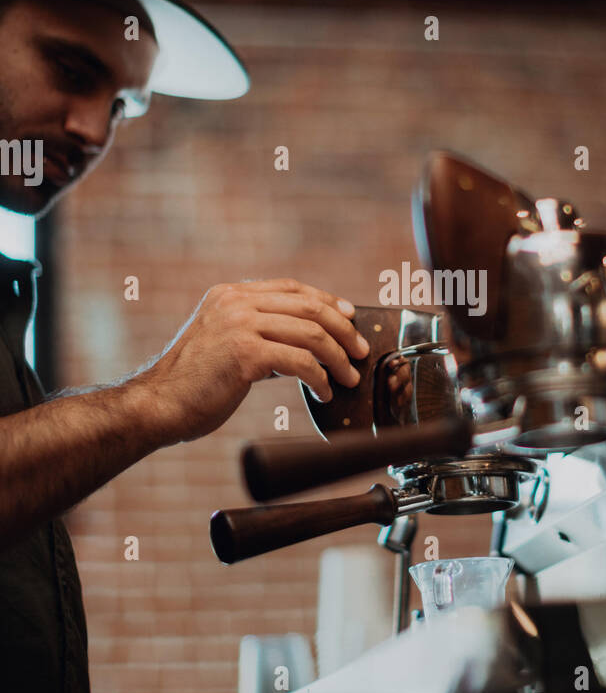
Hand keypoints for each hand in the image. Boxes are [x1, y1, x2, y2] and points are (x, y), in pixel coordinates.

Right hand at [131, 278, 369, 441]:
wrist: (159, 404)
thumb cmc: (193, 383)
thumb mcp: (225, 343)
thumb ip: (258, 334)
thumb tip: (305, 346)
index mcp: (229, 295)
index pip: (291, 288)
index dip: (326, 300)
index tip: (349, 316)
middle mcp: (235, 302)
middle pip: (308, 307)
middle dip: (342, 330)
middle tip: (360, 352)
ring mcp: (240, 324)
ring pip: (310, 333)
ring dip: (337, 357)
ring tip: (348, 377)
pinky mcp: (245, 353)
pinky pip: (300, 361)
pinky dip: (319, 378)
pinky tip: (323, 392)